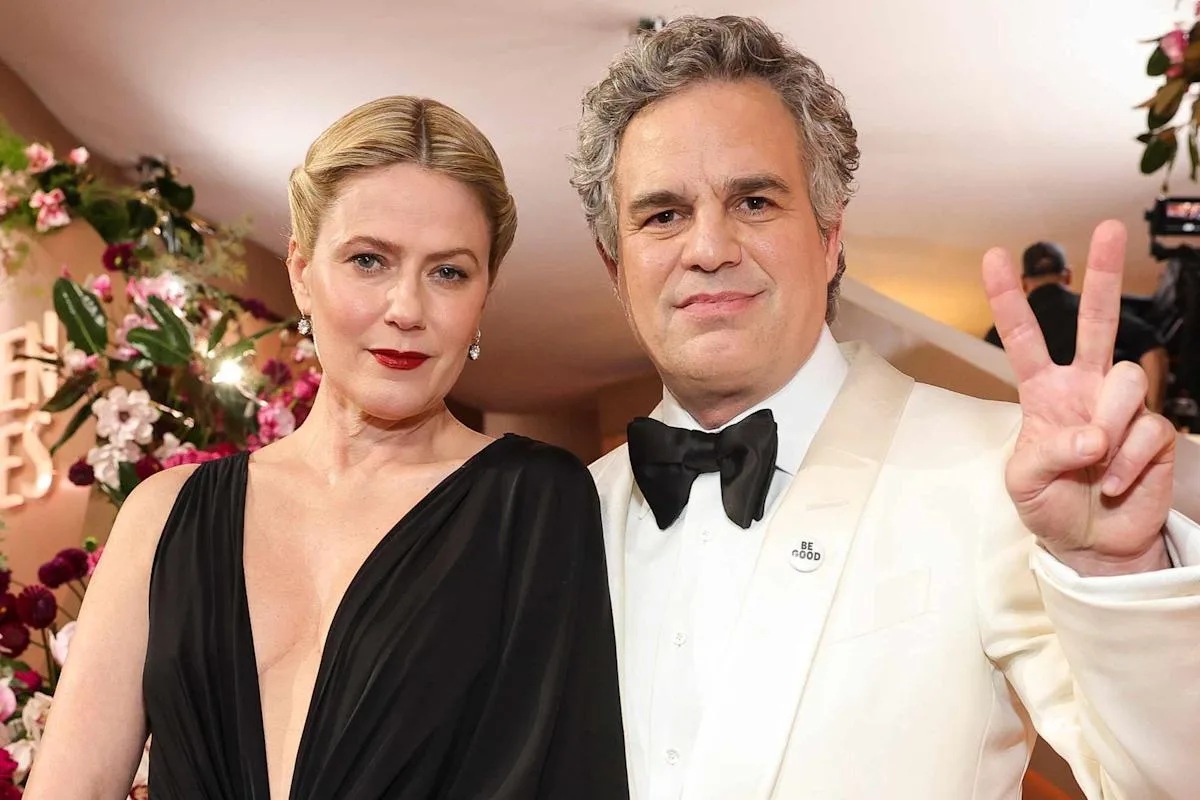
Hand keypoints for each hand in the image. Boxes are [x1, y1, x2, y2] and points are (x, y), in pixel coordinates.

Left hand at [982, 220, 1174, 575]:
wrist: (1091, 544)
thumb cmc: (1049, 505)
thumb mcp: (1024, 482)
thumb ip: (1047, 452)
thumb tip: (1093, 435)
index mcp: (1043, 392)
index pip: (1023, 339)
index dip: (1009, 300)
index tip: (995, 257)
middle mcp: (1084, 389)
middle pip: (1096, 322)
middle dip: (1104, 276)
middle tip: (1109, 228)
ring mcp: (1121, 408)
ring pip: (1125, 379)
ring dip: (1108, 423)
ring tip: (1097, 464)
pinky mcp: (1154, 433)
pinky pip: (1147, 429)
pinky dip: (1127, 461)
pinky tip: (1115, 482)